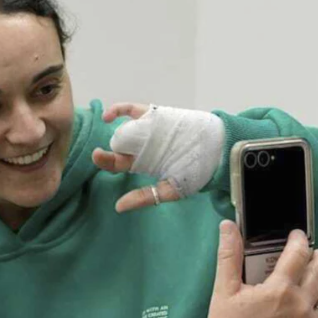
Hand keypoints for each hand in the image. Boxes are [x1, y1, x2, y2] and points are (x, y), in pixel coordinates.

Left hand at [92, 103, 224, 212]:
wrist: (219, 149)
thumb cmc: (197, 171)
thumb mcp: (171, 190)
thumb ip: (145, 197)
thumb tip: (118, 207)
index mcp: (144, 163)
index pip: (119, 163)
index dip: (106, 161)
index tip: (98, 158)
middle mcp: (142, 146)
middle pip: (118, 146)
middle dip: (107, 151)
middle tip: (98, 154)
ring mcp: (148, 129)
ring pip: (124, 128)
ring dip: (114, 131)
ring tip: (111, 136)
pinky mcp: (156, 115)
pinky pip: (133, 110)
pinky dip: (118, 110)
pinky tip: (108, 116)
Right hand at [205, 221, 317, 317]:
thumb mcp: (223, 292)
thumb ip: (229, 256)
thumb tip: (228, 228)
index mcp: (280, 289)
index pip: (298, 254)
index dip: (299, 240)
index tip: (297, 236)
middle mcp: (301, 306)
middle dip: (316, 257)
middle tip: (310, 253)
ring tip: (309, 281)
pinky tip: (310, 309)